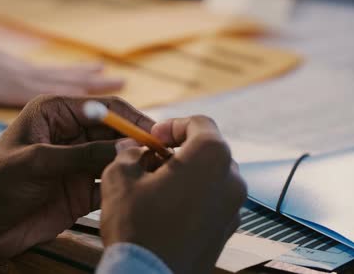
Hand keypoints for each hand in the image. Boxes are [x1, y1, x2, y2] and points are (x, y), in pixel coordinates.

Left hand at [0, 95, 153, 263]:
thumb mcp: (39, 162)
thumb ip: (84, 154)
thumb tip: (129, 148)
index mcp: (55, 113)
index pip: (103, 107)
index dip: (131, 117)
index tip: (155, 131)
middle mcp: (70, 133)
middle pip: (115, 132)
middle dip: (137, 141)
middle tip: (163, 153)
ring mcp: (77, 162)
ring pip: (115, 157)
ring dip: (134, 163)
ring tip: (158, 170)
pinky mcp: (80, 190)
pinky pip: (110, 183)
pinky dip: (125, 184)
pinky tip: (140, 188)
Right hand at [100, 116, 246, 273]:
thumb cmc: (137, 227)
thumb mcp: (119, 178)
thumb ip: (128, 154)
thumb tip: (131, 149)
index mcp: (211, 156)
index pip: (200, 123)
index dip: (173, 125)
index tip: (153, 137)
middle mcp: (232, 178)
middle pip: (209, 149)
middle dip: (180, 149)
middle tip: (153, 159)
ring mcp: (234, 207)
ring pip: (212, 176)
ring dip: (188, 174)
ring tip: (157, 186)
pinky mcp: (228, 229)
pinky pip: (214, 200)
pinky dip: (195, 196)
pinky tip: (168, 208)